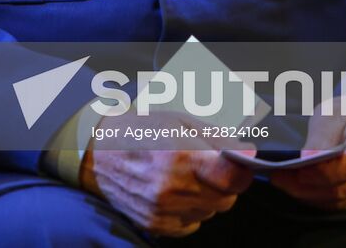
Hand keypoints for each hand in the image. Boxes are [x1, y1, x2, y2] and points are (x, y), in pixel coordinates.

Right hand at [79, 113, 254, 237]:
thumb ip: (217, 139)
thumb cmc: (139, 130)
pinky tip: (172, 191)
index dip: (242, 171)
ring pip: (210, 212)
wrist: (97, 152)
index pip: (233, 178)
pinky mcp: (155, 224)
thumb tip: (248, 152)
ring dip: (206, 197)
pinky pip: (192, 223)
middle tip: (205, 166)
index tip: (239, 163)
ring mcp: (162, 210)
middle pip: (226, 198)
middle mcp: (171, 188)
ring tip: (183, 176)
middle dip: (223, 183)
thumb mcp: (179, 121)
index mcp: (179, 156)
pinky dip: (189, 209)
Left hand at [268, 101, 345, 211]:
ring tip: (282, 182)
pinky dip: (317, 198)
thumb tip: (307, 158)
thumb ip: (322, 135)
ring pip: (339, 200)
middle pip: (342, 186)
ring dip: (307, 194)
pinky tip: (298, 188)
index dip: (325, 170)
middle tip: (277, 177)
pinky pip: (341, 205)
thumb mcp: (332, 112)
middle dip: (306, 185)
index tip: (298, 168)